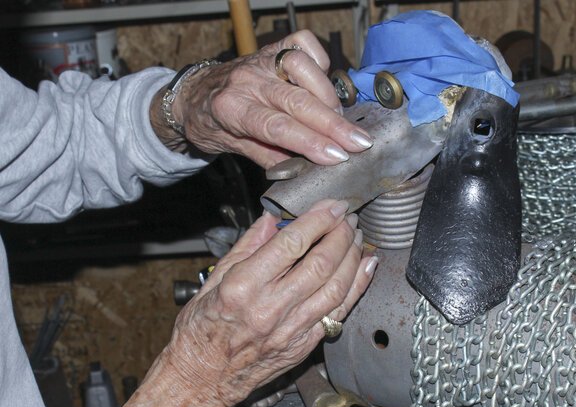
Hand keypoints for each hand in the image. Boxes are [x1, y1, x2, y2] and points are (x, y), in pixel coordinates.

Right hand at [108, 199, 377, 406]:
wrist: (202, 380)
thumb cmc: (201, 332)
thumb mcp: (213, 280)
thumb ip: (246, 247)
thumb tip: (272, 218)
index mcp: (243, 287)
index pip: (291, 244)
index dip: (318, 220)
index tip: (331, 206)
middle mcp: (270, 309)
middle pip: (321, 263)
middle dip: (341, 234)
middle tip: (347, 217)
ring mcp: (291, 330)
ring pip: (336, 287)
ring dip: (353, 256)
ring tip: (356, 236)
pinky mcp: (305, 345)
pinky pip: (339, 311)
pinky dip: (357, 286)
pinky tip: (365, 266)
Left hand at [153, 31, 372, 166]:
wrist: (193, 95)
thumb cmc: (213, 124)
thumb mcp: (235, 149)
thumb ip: (272, 158)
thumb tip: (309, 170)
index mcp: (231, 110)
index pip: (278, 127)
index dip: (312, 142)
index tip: (338, 156)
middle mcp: (246, 80)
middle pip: (296, 100)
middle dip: (334, 124)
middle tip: (359, 142)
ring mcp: (259, 60)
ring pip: (301, 66)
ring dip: (328, 95)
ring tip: (339, 117)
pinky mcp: (271, 47)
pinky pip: (302, 44)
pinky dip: (319, 61)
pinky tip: (323, 83)